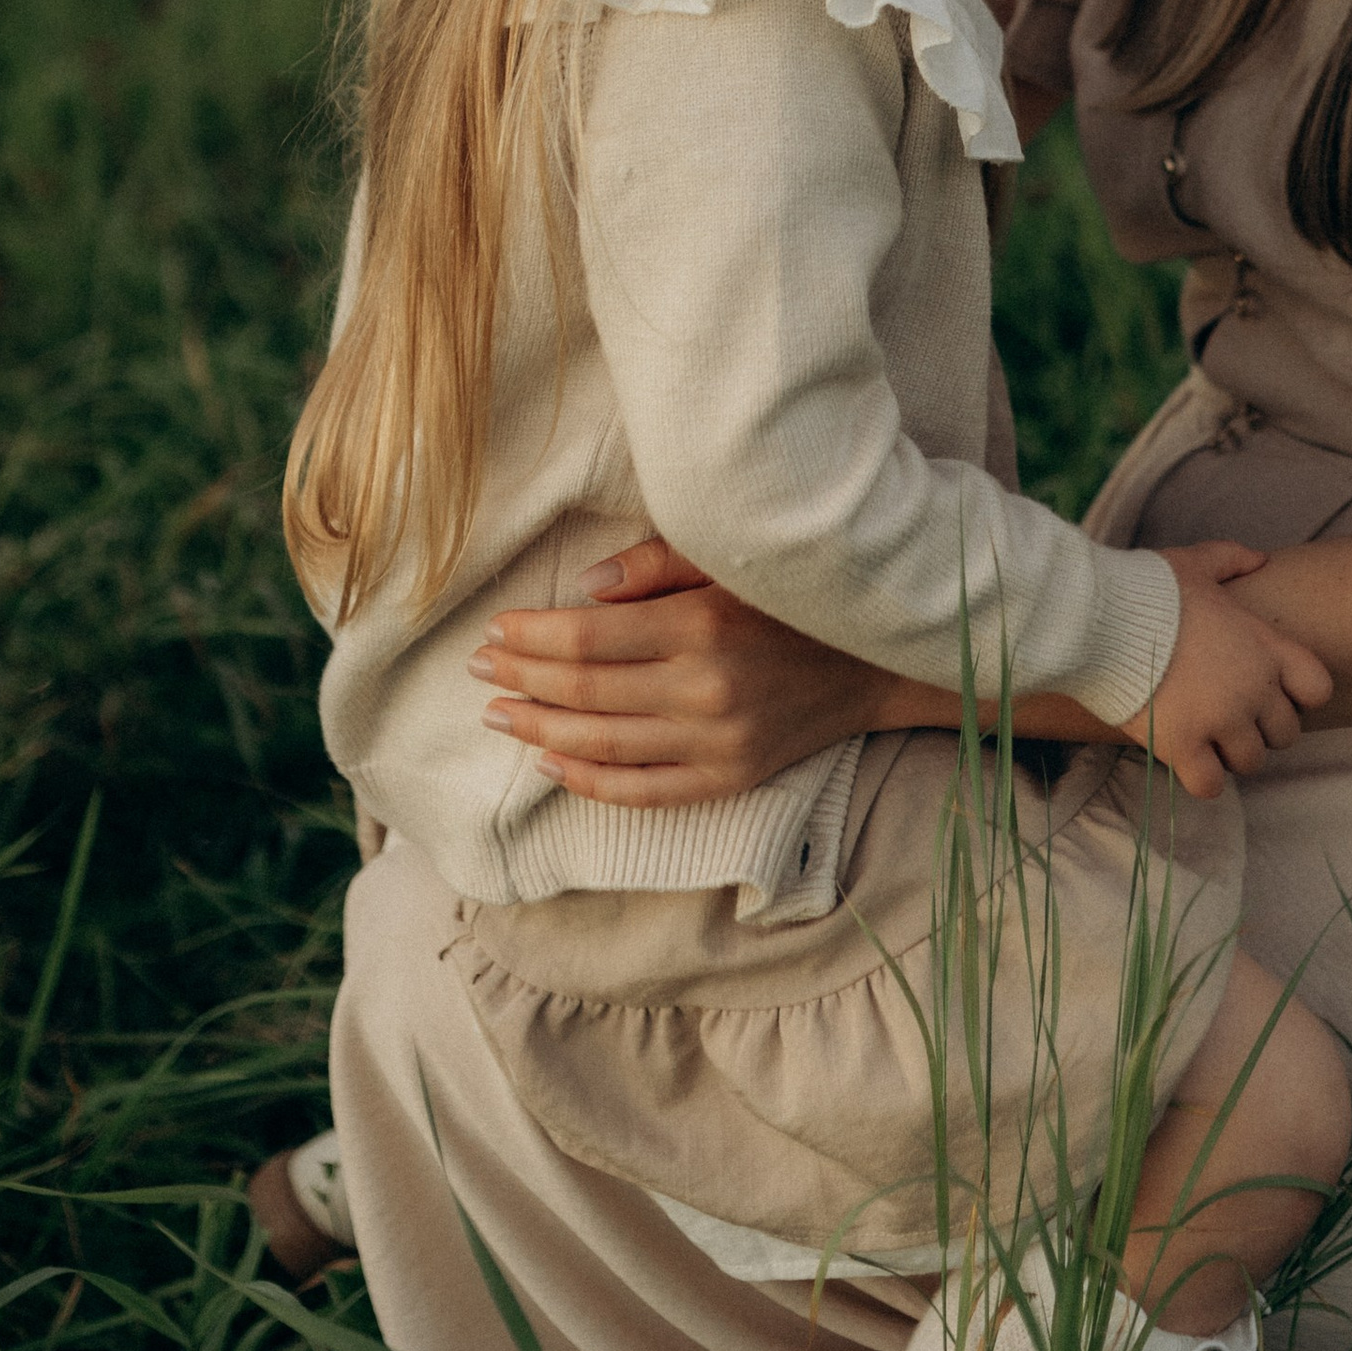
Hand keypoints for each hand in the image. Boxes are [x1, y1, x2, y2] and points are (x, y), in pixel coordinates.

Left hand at [469, 539, 878, 807]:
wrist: (872, 660)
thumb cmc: (790, 596)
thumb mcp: (728, 559)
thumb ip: (654, 563)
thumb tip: (583, 587)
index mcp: (699, 624)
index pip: (587, 637)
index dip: (531, 635)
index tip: (495, 628)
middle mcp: (703, 689)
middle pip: (584, 692)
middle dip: (520, 679)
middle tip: (479, 668)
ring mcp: (715, 743)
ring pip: (601, 745)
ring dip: (539, 732)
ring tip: (498, 715)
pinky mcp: (728, 780)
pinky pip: (642, 791)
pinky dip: (589, 782)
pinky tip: (550, 767)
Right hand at [1120, 543, 1333, 799]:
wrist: (1102, 619)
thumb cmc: (1149, 589)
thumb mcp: (1196, 562)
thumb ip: (1233, 559)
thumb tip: (1261, 559)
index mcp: (1265, 647)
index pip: (1317, 688)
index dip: (1297, 695)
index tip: (1268, 690)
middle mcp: (1254, 688)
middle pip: (1286, 733)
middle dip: (1261, 728)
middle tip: (1230, 717)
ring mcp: (1222, 721)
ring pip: (1251, 761)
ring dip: (1231, 753)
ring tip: (1205, 737)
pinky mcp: (1184, 746)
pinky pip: (1212, 785)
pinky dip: (1202, 778)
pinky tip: (1185, 758)